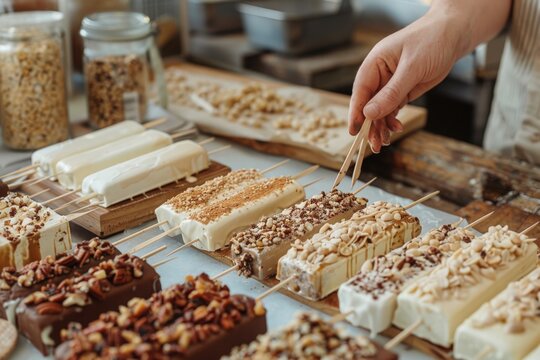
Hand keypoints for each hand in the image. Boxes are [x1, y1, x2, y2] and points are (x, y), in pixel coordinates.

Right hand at [348, 10, 467, 152]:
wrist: (453, 34)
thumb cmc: (431, 42)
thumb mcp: (412, 68)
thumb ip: (391, 92)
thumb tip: (369, 113)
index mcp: (374, 64)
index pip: (360, 91)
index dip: (356, 112)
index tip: (354, 131)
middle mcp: (379, 75)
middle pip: (368, 104)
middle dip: (370, 125)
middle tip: (373, 146)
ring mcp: (390, 84)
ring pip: (380, 110)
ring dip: (381, 127)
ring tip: (384, 143)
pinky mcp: (402, 90)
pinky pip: (392, 109)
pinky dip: (392, 121)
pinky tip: (397, 129)